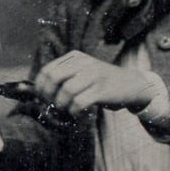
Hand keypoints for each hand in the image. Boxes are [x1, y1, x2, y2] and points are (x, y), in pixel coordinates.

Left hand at [33, 51, 155, 116]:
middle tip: (53, 106)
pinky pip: (79, 102)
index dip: (40, 87)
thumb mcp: (82, 73)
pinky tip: (77, 113)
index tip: (43, 99)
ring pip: (66, 91)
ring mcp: (94, 75)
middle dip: (48, 96)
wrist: (131, 85)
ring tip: (67, 110)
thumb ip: (63, 78)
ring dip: (62, 105)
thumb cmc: (101, 83)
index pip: (47, 70)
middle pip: (53, 78)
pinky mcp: (102, 89)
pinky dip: (74, 111)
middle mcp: (83, 62)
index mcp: (75, 57)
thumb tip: (38, 93)